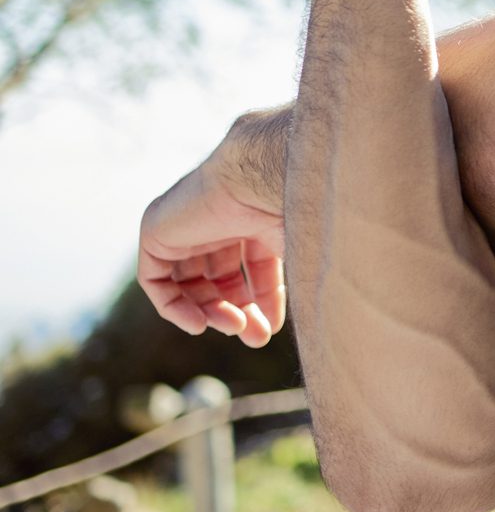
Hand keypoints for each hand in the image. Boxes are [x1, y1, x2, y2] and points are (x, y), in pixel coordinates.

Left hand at [138, 113, 288, 346]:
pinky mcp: (157, 230)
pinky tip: (200, 324)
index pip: (255, 268)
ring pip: (191, 283)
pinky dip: (174, 307)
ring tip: (234, 327)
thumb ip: (304, 279)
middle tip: (255, 337)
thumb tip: (322, 318)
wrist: (264, 174)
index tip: (273, 329)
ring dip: (212, 313)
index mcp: (257, 216)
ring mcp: (186, 223)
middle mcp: (221, 218)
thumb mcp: (304, 248)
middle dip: (238, 311)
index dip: (263, 301)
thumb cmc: (296, 205)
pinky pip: (156, 280)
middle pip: (222, 279)